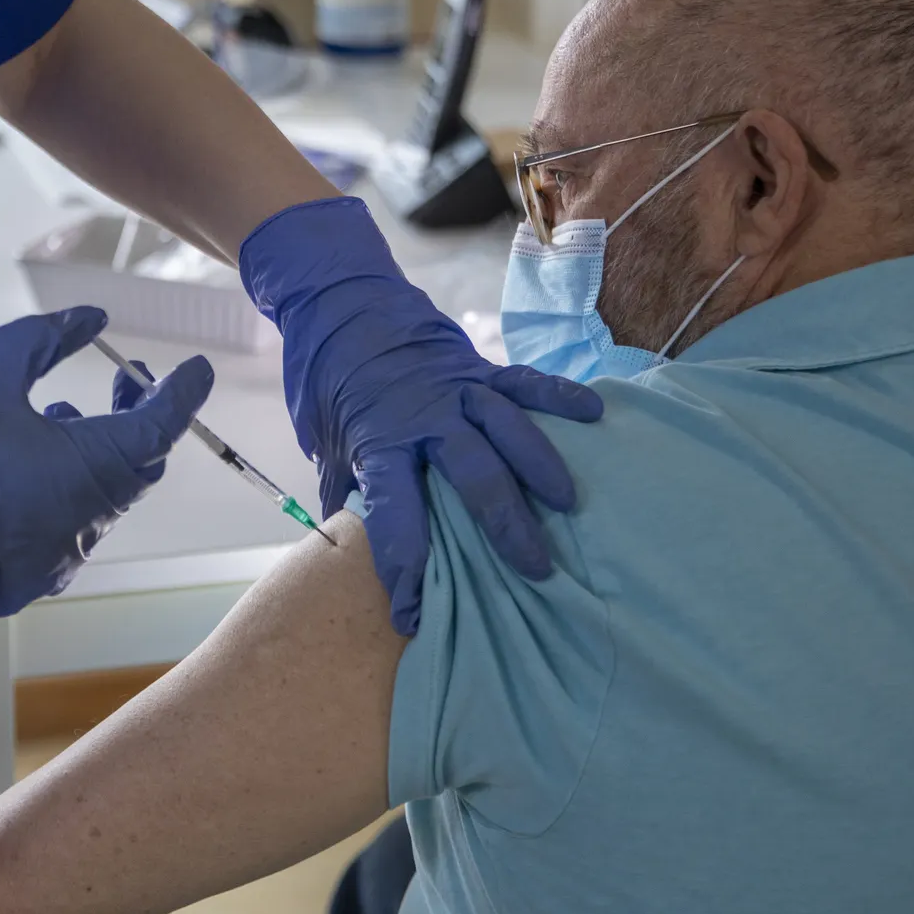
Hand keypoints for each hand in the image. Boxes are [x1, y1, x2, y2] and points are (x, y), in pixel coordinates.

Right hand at [0, 308, 212, 621]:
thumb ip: (48, 339)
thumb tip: (90, 319)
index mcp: (91, 470)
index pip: (161, 426)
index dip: (182, 394)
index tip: (195, 370)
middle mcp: (87, 523)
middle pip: (137, 466)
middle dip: (138, 420)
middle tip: (124, 382)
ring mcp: (59, 559)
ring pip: (101, 501)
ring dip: (96, 457)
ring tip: (62, 417)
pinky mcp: (29, 580)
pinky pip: (65, 531)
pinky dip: (63, 495)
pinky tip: (29, 467)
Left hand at [239, 198, 602, 633]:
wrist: (336, 299)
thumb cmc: (326, 378)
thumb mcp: (319, 440)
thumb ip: (341, 490)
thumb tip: (343, 550)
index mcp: (376, 441)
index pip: (393, 512)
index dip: (404, 565)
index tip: (413, 614)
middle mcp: (424, 417)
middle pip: (471, 475)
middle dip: (503, 525)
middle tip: (535, 571)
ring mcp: (456, 388)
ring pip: (506, 428)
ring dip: (540, 466)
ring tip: (569, 504)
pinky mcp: (478, 365)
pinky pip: (524, 381)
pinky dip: (559, 396)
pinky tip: (594, 415)